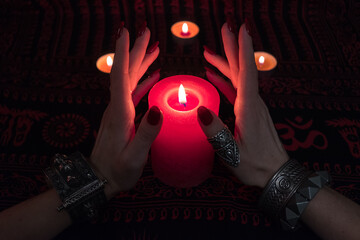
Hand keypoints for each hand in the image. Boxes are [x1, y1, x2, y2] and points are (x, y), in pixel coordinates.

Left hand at [90, 24, 162, 197]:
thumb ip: (146, 134)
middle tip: (146, 31)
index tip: (126, 33)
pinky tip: (153, 75)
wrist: (100, 180)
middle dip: (135, 50)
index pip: (120, 77)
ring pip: (129, 80)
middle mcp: (117, 108)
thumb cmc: (117, 171)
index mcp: (120, 114)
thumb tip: (158, 109)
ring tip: (153, 47)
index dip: (123, 54)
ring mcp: (118, 111)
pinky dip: (143, 80)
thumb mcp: (133, 157)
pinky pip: (133, 92)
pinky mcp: (122, 116)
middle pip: (125, 73)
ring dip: (140, 62)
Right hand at [198, 21, 287, 187]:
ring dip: (226, 62)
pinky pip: (237, 90)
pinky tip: (214, 75)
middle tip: (224, 28)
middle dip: (233, 47)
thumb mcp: (232, 153)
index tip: (241, 30)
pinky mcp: (250, 111)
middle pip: (242, 69)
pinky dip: (225, 80)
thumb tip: (201, 110)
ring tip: (210, 51)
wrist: (275, 173)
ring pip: (238, 77)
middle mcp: (253, 102)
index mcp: (249, 109)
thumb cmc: (255, 165)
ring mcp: (253, 106)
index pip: (246, 73)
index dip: (243, 51)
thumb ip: (216, 132)